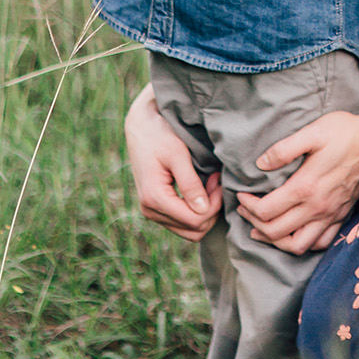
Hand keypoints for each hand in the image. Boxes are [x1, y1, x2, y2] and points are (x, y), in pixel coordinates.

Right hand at [124, 83, 221, 241]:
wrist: (140, 127)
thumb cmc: (159, 135)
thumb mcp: (177, 154)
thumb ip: (190, 183)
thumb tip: (203, 210)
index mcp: (154, 197)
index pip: (194, 220)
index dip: (214, 205)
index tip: (218, 180)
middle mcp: (150, 210)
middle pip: (193, 230)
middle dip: (211, 210)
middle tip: (216, 182)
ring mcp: (151, 212)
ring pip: (189, 231)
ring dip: (205, 212)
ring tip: (210, 185)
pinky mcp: (155, 208)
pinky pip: (181, 223)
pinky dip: (196, 212)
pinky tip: (201, 190)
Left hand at [238, 111, 358, 253]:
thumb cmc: (344, 133)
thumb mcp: (312, 132)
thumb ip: (283, 149)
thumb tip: (260, 164)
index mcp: (305, 187)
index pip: (266, 211)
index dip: (248, 206)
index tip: (241, 195)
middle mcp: (317, 207)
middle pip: (276, 231)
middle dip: (254, 224)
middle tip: (245, 211)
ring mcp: (330, 215)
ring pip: (297, 245)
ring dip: (275, 241)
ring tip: (263, 230)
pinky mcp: (341, 217)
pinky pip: (320, 243)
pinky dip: (303, 243)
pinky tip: (294, 233)